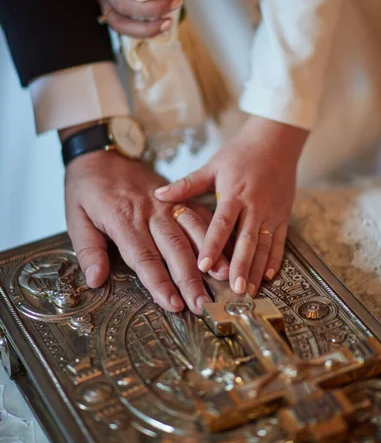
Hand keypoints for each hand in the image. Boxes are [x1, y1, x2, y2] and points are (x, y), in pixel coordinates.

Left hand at [63, 149, 228, 314]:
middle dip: (190, 278)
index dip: (160, 283)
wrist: (101, 153)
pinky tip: (227, 246)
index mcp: (122, 218)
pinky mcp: (175, 196)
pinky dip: (214, 231)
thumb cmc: (87, 187)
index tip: (173, 304)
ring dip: (210, 254)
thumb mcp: (74, 217)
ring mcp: (166, 202)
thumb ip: (88, 250)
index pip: (144, 257)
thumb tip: (96, 280)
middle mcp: (149, 211)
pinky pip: (198, 213)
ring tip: (224, 277)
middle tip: (202, 304)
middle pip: (174, 248)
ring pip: (192, 230)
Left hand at [155, 116, 307, 296]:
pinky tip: (268, 277)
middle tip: (234, 290)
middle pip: (247, 240)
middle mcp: (255, 206)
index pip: (222, 223)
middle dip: (241, 266)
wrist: (276, 141)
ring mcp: (272, 212)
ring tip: (249, 292)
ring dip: (257, 270)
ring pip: (265, 246)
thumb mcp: (212, 166)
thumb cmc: (241, 153)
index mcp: (234, 194)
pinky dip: (275, 260)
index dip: (213, 245)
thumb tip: (158, 194)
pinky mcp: (283, 215)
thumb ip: (187, 184)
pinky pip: (280, 241)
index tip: (203, 266)